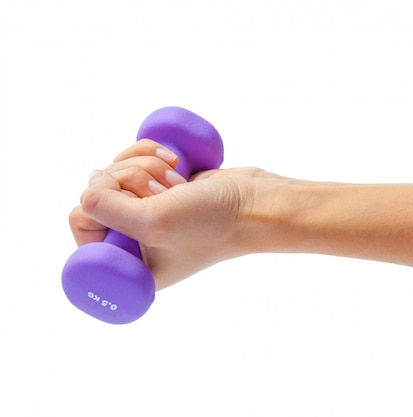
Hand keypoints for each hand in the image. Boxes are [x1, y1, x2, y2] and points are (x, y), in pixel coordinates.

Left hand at [69, 139, 283, 289]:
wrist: (255, 203)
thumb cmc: (212, 223)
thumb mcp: (153, 222)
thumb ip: (105, 206)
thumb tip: (91, 184)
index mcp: (128, 263)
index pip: (82, 224)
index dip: (102, 203)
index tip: (142, 205)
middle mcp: (133, 238)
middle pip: (97, 190)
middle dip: (130, 179)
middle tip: (165, 192)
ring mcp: (146, 210)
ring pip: (114, 171)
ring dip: (143, 165)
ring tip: (176, 181)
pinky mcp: (160, 187)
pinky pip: (133, 159)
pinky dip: (148, 152)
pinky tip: (173, 161)